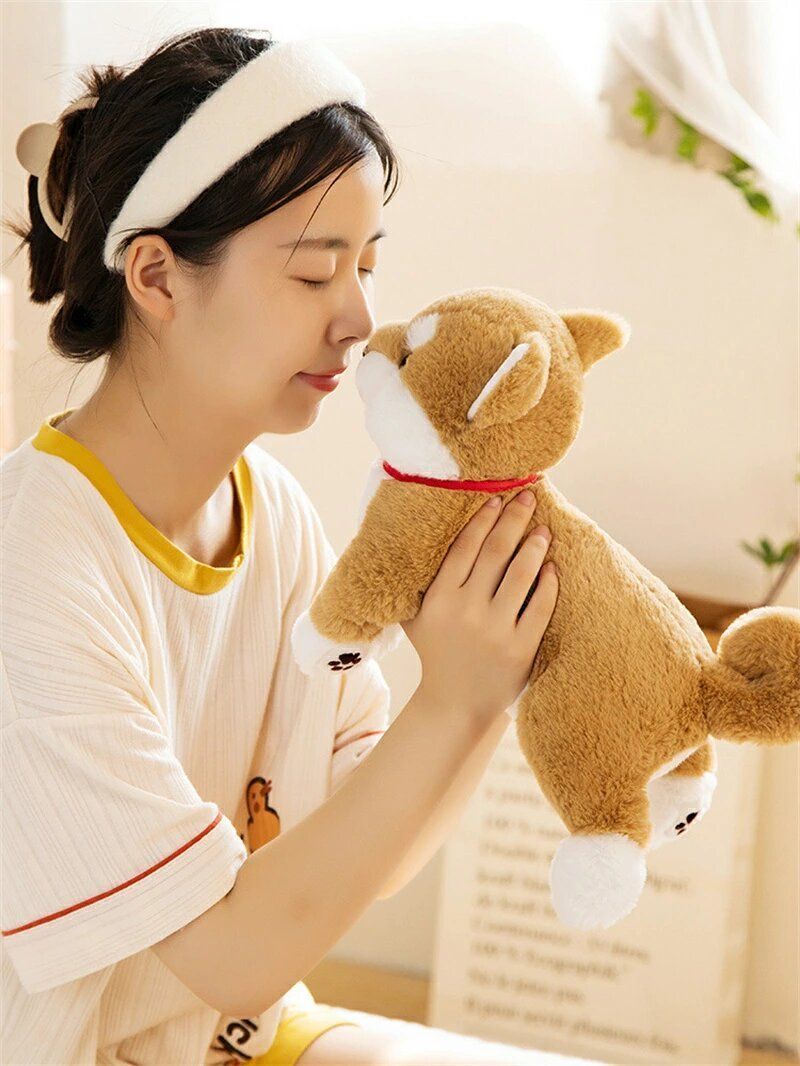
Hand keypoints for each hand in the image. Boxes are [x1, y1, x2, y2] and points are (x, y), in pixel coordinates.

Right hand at [400, 488, 558, 719]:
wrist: (455, 704)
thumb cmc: (437, 653)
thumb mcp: (416, 618)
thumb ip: (419, 583)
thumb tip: (421, 537)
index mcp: (438, 599)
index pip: (464, 547)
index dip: (482, 520)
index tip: (497, 499)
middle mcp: (465, 611)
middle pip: (495, 552)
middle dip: (514, 520)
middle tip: (528, 498)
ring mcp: (495, 630)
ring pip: (520, 575)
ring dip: (534, 546)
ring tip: (544, 530)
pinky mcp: (520, 649)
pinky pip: (540, 607)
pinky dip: (549, 584)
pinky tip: (553, 568)